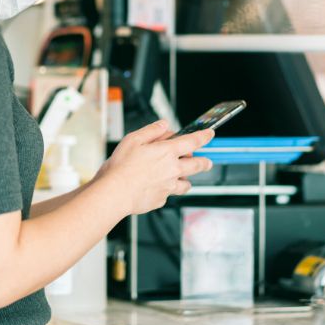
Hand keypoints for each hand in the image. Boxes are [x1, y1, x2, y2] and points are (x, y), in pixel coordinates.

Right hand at [97, 120, 213, 215]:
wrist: (115, 192)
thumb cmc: (121, 167)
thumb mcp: (133, 140)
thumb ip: (151, 131)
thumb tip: (163, 125)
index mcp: (167, 152)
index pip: (193, 142)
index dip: (204, 136)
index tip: (209, 134)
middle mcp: (172, 169)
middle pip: (197, 165)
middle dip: (205, 162)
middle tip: (207, 162)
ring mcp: (169, 186)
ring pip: (187, 183)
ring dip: (187, 179)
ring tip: (182, 177)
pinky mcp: (161, 199)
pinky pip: (169, 194)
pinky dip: (167, 190)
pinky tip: (158, 188)